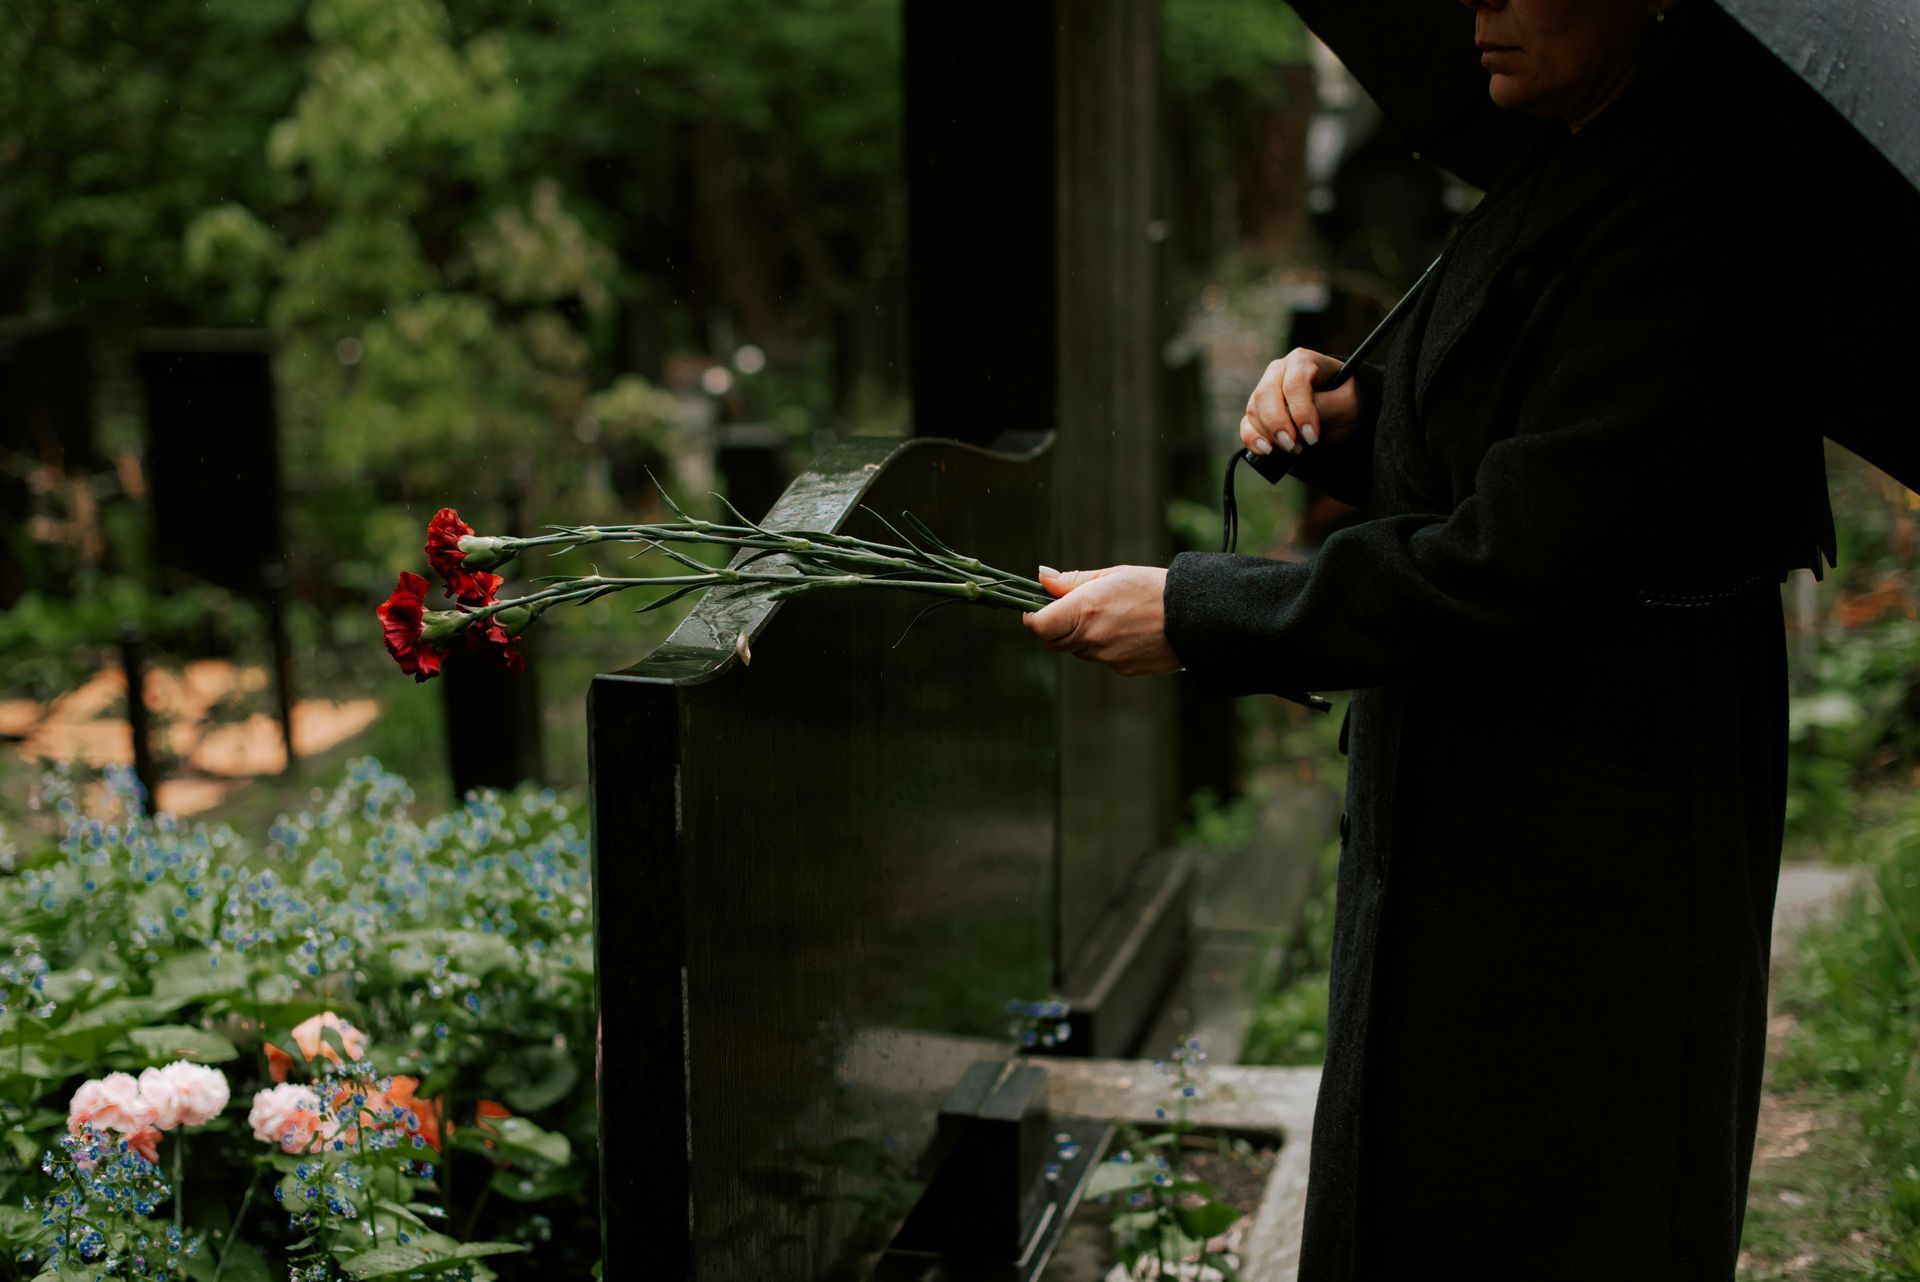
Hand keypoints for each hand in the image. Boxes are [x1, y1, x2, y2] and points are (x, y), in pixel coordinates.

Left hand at [1020, 565, 1181, 676]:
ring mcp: (1107, 657)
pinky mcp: (1122, 669)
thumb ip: (1073, 581)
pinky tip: (1128, 629)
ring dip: (1083, 636)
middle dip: (1054, 627)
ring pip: (1079, 650)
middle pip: (1053, 641)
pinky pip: (1102, 658)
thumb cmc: (1154, 588)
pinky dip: (1106, 646)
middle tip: (1069, 609)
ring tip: (1112, 615)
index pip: (1038, 625)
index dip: (1032, 617)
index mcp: (1085, 609)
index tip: (1035, 607)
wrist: (1196, 617)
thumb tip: (1042, 579)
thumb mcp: (1113, 575)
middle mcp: (1092, 637)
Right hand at [1241, 347, 1363, 457]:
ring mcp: (1265, 390)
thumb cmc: (1343, 400)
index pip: (1294, 384)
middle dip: (1277, 424)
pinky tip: (1266, 450)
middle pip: (1265, 394)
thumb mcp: (1346, 402)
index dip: (1301, 411)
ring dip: (1268, 434)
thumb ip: (1325, 406)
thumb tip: (1296, 419)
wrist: (1339, 411)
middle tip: (1293, 446)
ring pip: (1253, 410)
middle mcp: (1278, 372)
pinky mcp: (1257, 410)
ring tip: (1292, 449)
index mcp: (1302, 361)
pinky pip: (1246, 424)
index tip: (1312, 436)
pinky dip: (1253, 439)